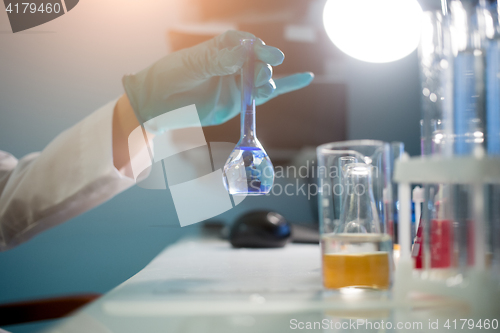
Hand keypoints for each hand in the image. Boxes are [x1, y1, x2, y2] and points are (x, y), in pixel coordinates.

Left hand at [122, 30, 313, 133]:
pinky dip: (286, 86)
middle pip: (257, 62)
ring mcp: (236, 84)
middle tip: (260, 75)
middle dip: (262, 67)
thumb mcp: (190, 65)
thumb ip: (217, 60)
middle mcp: (231, 65)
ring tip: (267, 84)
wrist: (156, 104)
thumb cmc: (168, 78)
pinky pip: (264, 95)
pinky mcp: (238, 102)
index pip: (244, 44)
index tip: (267, 54)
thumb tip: (243, 52)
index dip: (257, 48)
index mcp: (219, 50)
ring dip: (269, 80)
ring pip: (262, 79)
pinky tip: (304, 78)